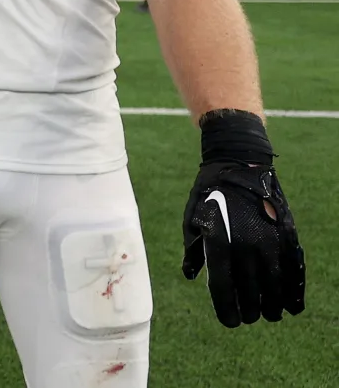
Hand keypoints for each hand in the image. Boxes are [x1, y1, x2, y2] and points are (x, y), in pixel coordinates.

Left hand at [182, 161, 304, 325]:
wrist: (239, 163)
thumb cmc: (209, 193)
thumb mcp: (192, 219)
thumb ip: (193, 250)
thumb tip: (191, 276)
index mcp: (219, 244)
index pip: (223, 288)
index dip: (226, 309)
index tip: (230, 322)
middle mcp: (246, 246)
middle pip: (250, 292)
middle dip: (249, 310)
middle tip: (248, 318)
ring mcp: (269, 241)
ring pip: (274, 286)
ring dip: (272, 306)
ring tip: (269, 315)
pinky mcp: (286, 236)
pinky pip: (293, 270)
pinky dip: (294, 291)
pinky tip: (293, 306)